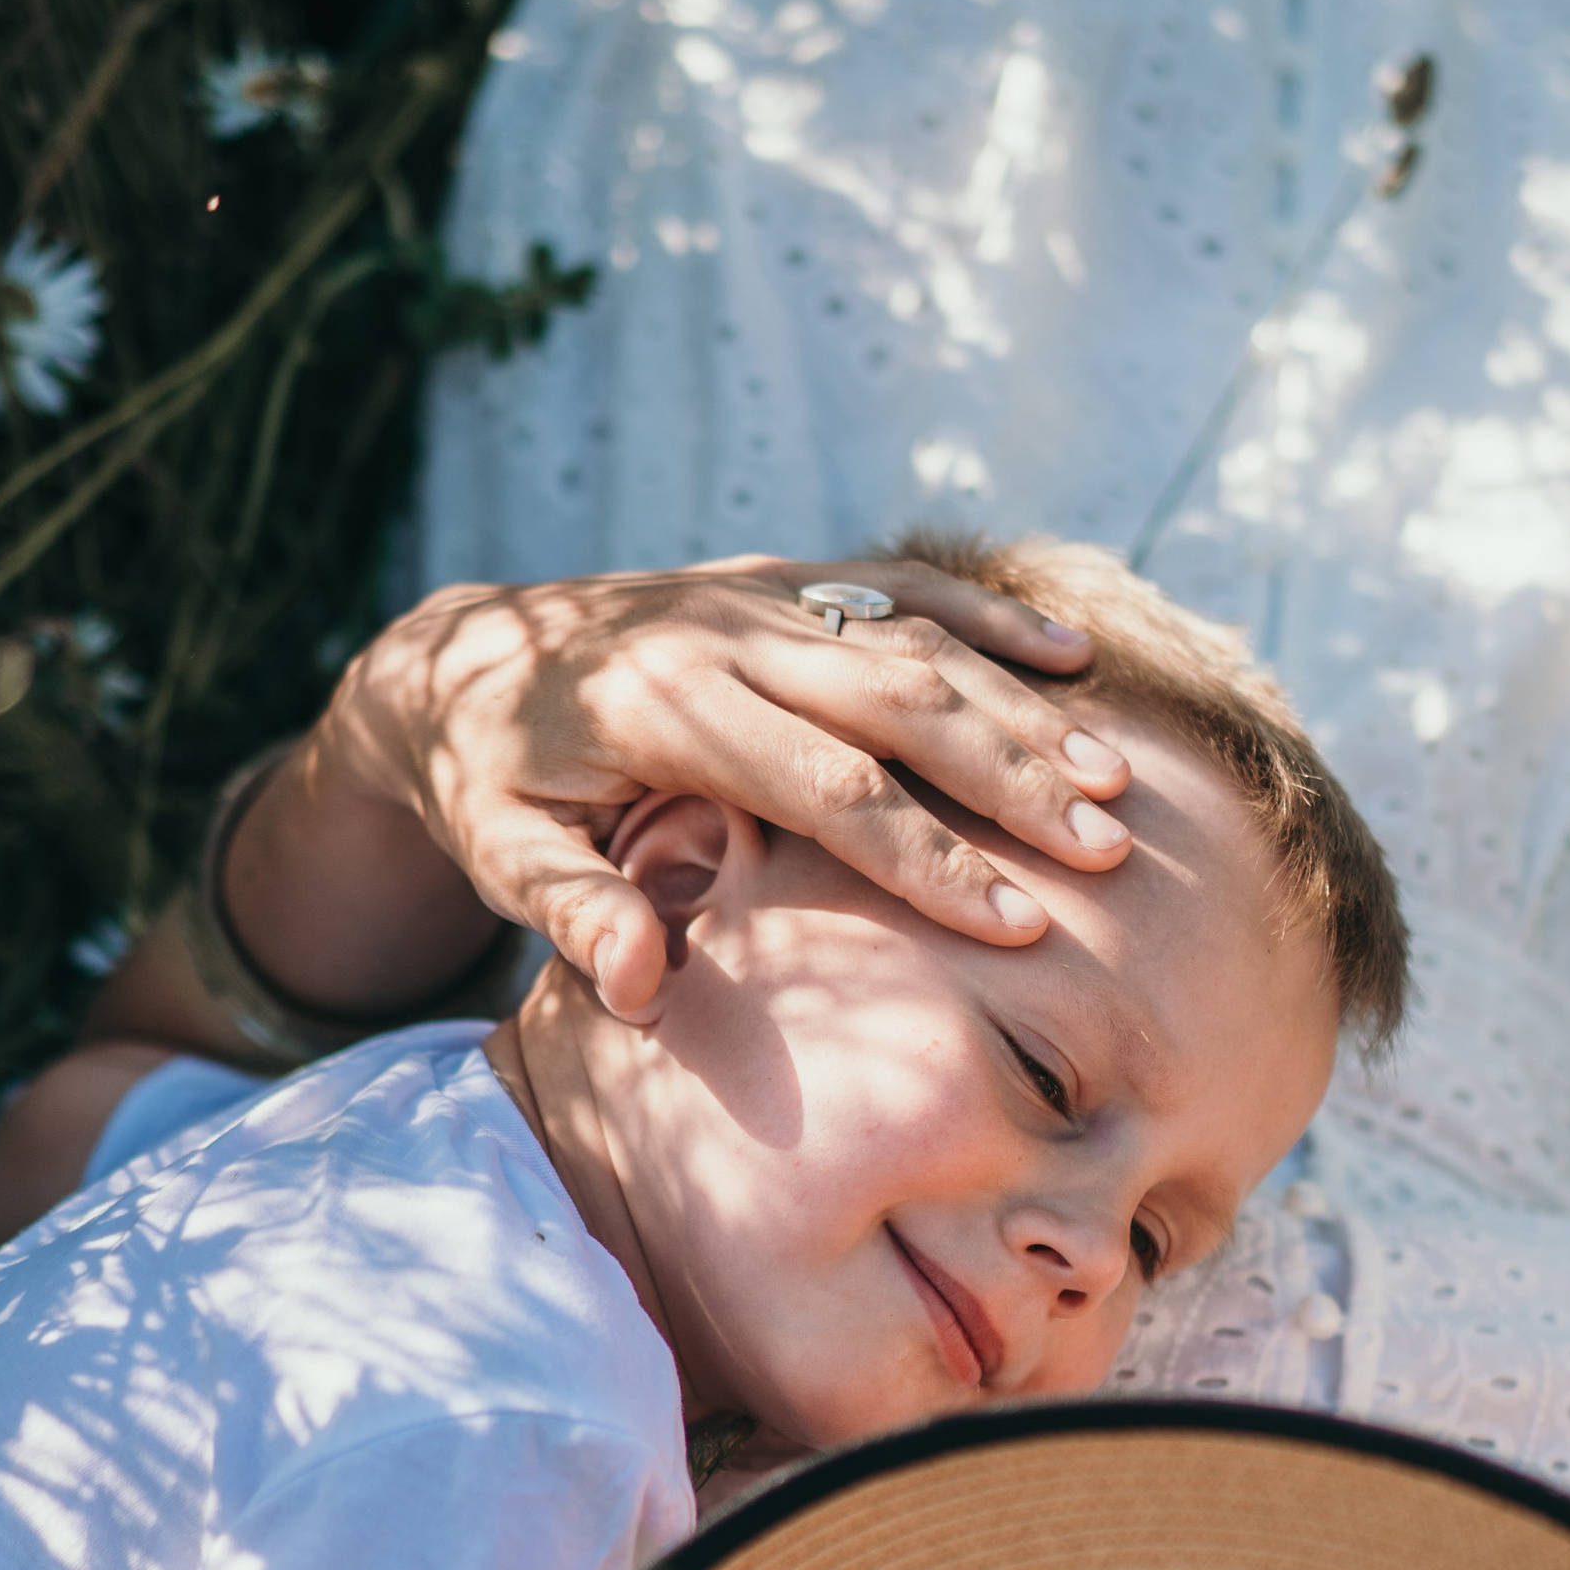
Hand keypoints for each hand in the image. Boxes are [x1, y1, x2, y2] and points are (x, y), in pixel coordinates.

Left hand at [307, 555, 1132, 1020]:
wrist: (456, 658)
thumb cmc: (490, 785)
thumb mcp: (498, 857)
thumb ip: (569, 914)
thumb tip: (638, 987)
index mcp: (664, 711)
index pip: (828, 790)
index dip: (928, 859)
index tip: (1016, 925)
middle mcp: (724, 637)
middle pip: (900, 701)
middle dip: (1010, 778)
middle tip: (1104, 848)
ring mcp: (758, 598)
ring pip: (916, 640)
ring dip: (1022, 708)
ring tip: (1113, 779)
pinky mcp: (778, 582)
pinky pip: (899, 586)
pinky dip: (988, 618)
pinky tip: (1073, 658)